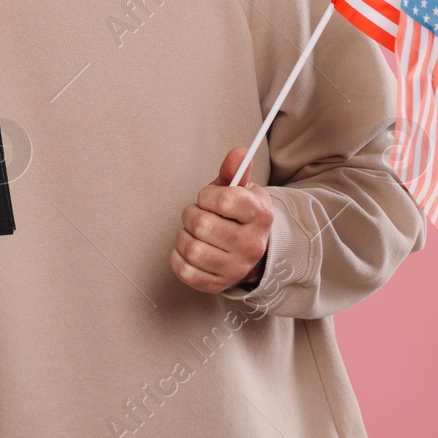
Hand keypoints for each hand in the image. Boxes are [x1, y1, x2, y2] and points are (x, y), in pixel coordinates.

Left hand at [170, 146, 271, 294]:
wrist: (250, 250)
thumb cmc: (238, 216)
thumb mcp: (239, 191)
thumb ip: (235, 171)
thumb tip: (238, 153)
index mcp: (259, 216)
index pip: (224, 200)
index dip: (207, 196)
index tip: (209, 198)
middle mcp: (251, 245)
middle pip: (201, 225)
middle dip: (191, 215)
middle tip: (198, 215)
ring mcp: (236, 267)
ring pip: (192, 249)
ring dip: (184, 237)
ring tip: (194, 233)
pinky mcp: (218, 284)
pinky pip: (185, 272)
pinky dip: (178, 259)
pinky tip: (188, 250)